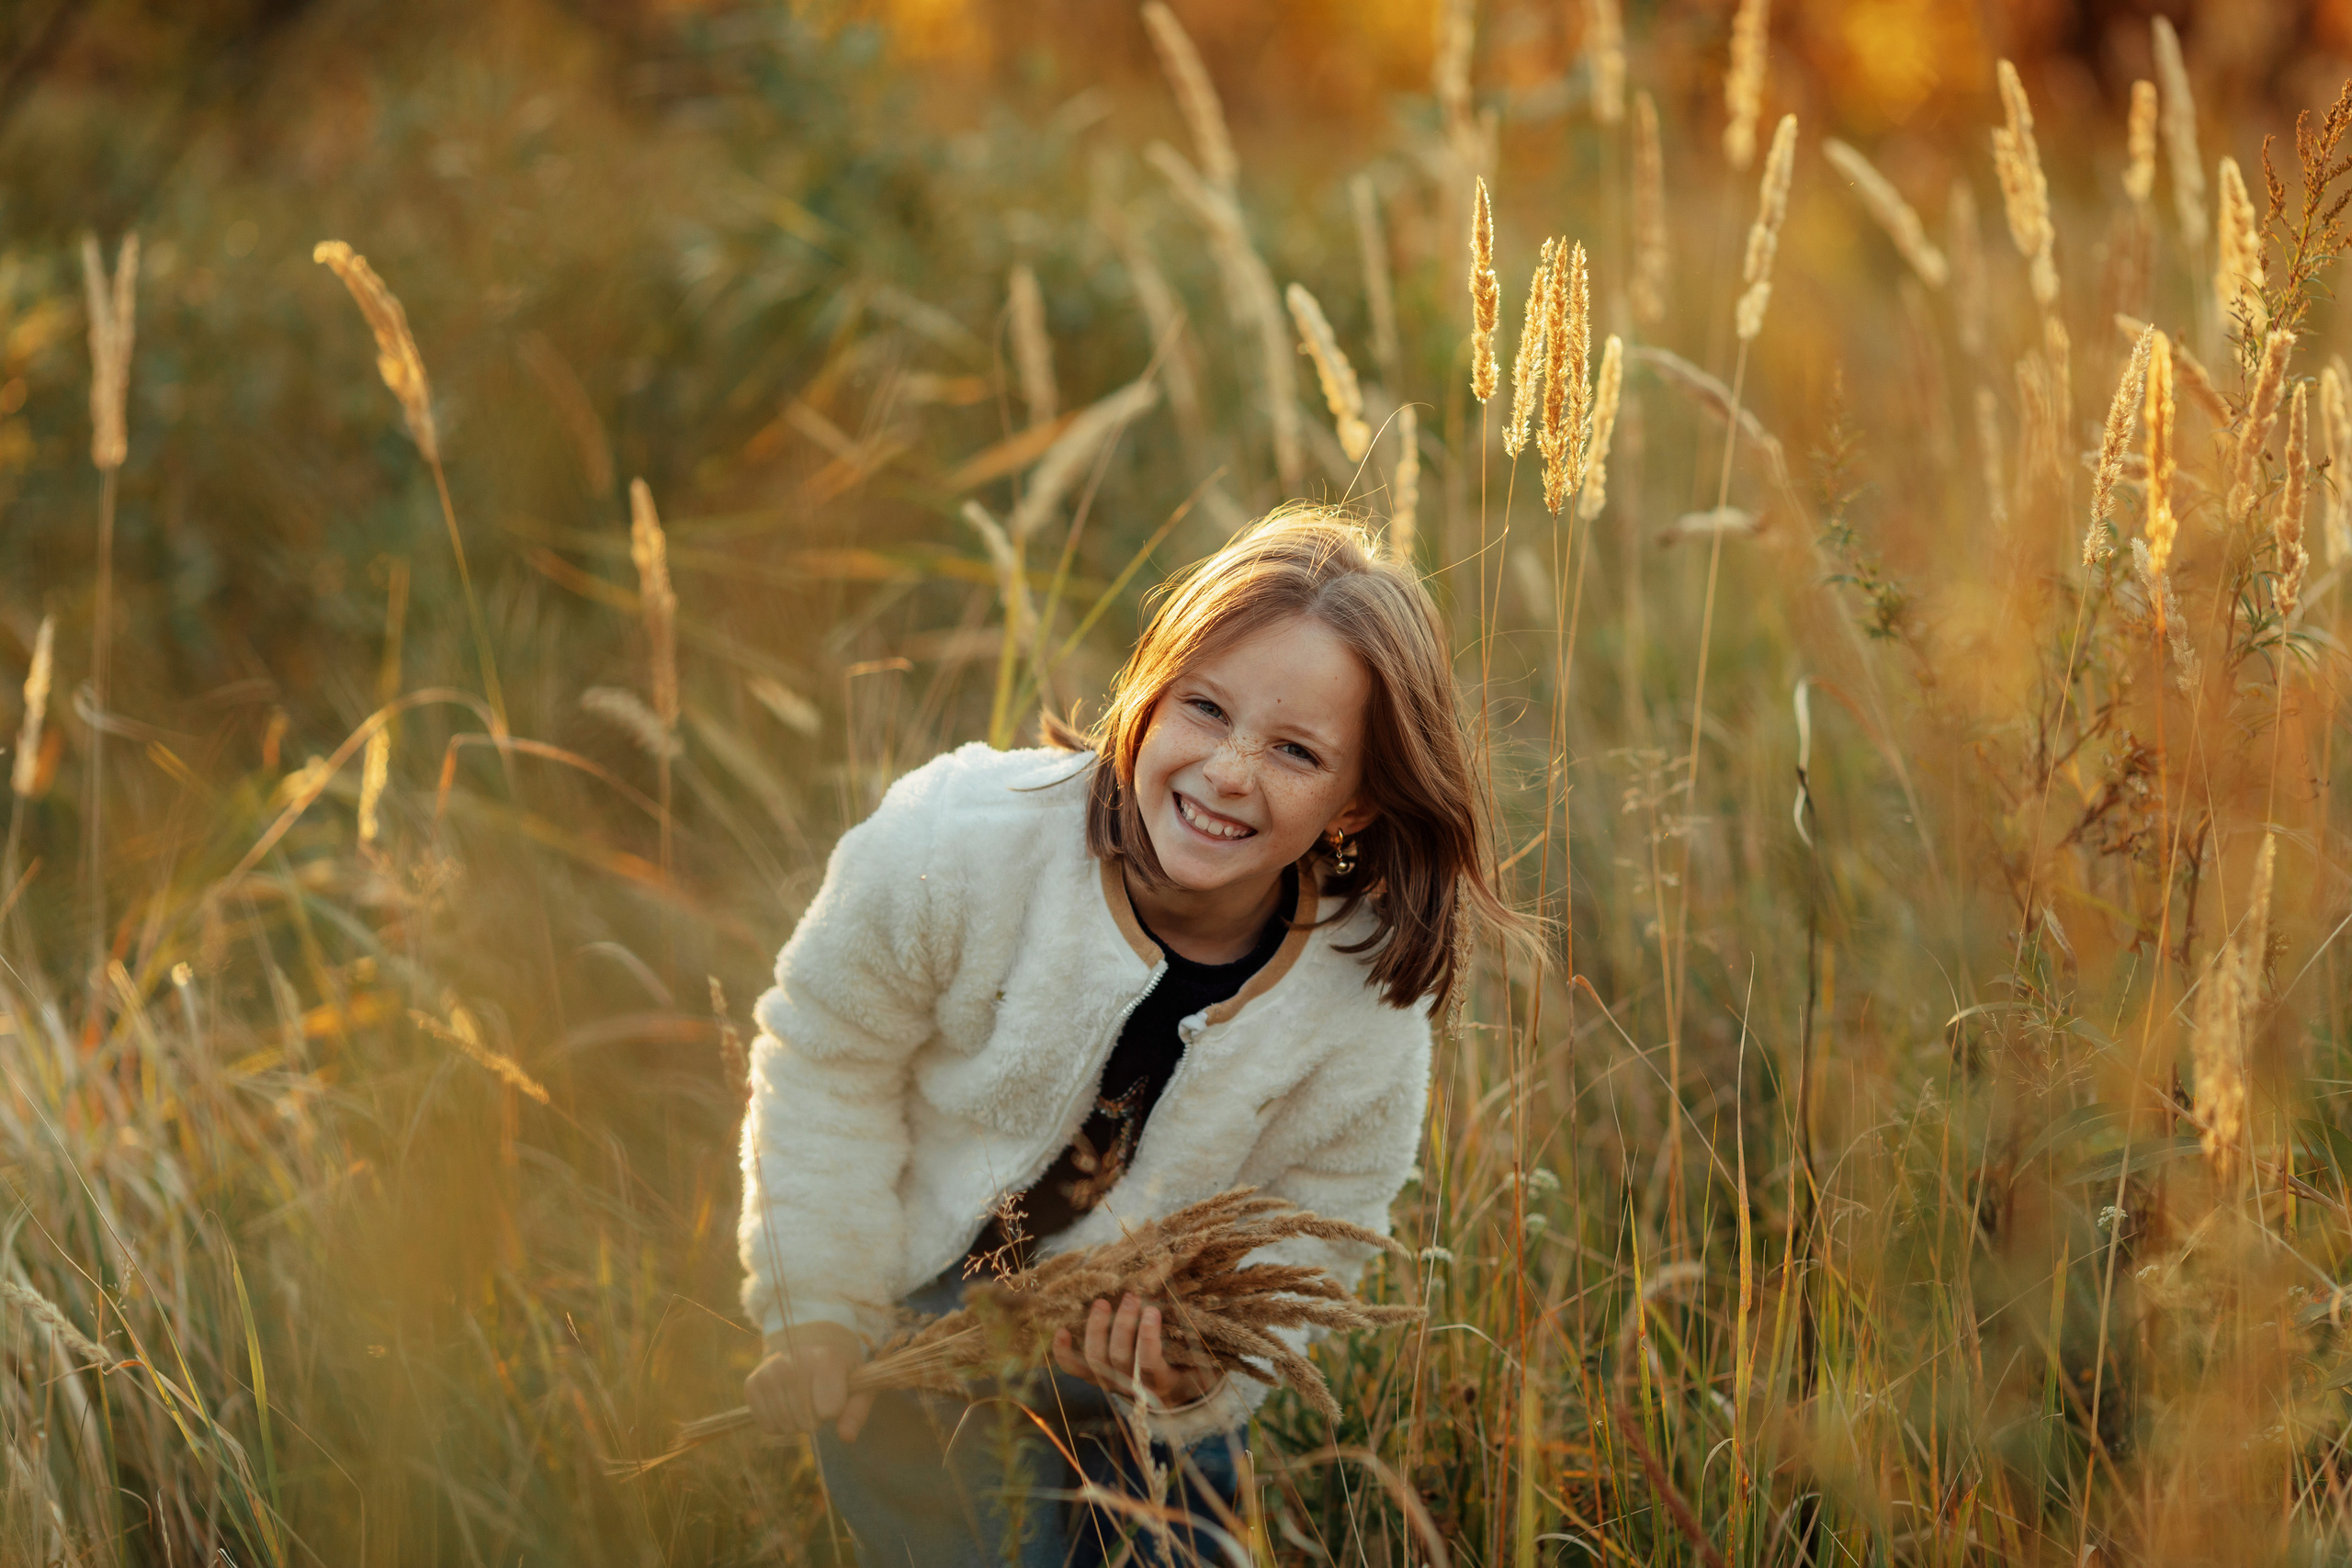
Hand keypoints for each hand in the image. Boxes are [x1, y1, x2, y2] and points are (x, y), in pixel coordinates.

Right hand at [744, 1320, 874, 1441]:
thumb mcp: (857, 1383)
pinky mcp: (751, 1384)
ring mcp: (768, 1373)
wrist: (807, 1342)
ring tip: (802, 1398)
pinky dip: (779, 1423)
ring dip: (798, 1422)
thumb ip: (857, 1411)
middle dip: (817, 1418)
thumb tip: (847, 1437)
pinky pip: (767, 1426)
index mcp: (825, 1358)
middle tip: (817, 1396)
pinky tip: (785, 1403)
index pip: (830, 1411)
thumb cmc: (838, 1367)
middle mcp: (792, 1362)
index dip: (835, 1409)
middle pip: (808, 1422)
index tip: (835, 1392)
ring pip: (787, 1427)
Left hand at [1051, 1293, 1225, 1407]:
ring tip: (1101, 1302)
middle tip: (1131, 1297)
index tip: (1153, 1310)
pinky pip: (1076, 1369)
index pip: (1150, 1363)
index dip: (1148, 1338)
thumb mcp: (1202, 1357)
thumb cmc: (1192, 1367)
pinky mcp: (1097, 1378)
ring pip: (1096, 1359)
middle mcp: (1133, 1386)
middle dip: (1122, 1325)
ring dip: (1096, 1329)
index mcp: (1163, 1382)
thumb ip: (1197, 1336)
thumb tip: (1191, 1300)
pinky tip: (1061, 1331)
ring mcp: (1112, 1382)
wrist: (1174, 1395)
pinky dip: (1064, 1353)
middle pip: (1119, 1358)